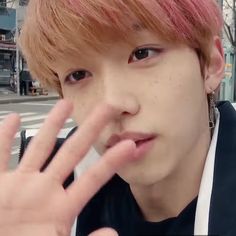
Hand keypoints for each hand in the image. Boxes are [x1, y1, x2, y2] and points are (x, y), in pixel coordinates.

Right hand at [0, 100, 135, 235]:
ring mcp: (20, 185)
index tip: (129, 145)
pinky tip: (14, 119)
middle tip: (107, 107)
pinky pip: (0, 155)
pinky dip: (4, 137)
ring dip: (53, 125)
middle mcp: (44, 190)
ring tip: (66, 103)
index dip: (111, 162)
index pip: (93, 178)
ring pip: (40, 147)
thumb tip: (113, 233)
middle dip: (90, 129)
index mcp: (61, 209)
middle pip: (73, 152)